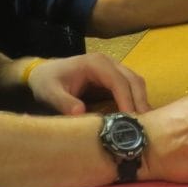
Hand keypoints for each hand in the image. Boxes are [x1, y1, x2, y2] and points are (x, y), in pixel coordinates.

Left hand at [26, 53, 149, 115]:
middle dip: (140, 101)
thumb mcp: (49, 92)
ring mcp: (113, 69)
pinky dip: (135, 100)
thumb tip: (80, 113)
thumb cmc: (46, 81)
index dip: (127, 100)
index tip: (131, 119)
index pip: (119, 81)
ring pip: (135, 83)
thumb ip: (63, 102)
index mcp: (96, 63)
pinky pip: (130, 87)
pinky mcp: (113, 77)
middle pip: (133, 80)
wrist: (43, 72)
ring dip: (140, 101)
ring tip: (143, 122)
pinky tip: (136, 116)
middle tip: (144, 123)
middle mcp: (109, 63)